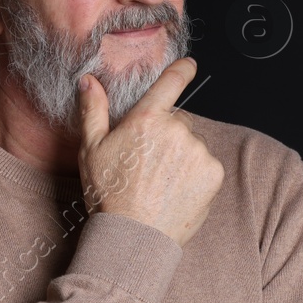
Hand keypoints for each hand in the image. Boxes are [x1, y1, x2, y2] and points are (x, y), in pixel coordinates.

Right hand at [76, 57, 224, 246]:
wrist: (134, 237)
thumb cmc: (109, 195)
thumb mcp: (92, 149)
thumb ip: (94, 110)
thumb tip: (88, 80)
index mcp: (146, 119)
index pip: (171, 82)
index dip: (182, 69)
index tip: (189, 65)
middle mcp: (177, 130)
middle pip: (179, 121)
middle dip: (168, 135)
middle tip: (149, 162)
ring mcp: (198, 151)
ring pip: (193, 144)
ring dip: (182, 156)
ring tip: (161, 182)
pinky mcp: (214, 172)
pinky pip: (207, 164)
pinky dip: (196, 174)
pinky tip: (176, 190)